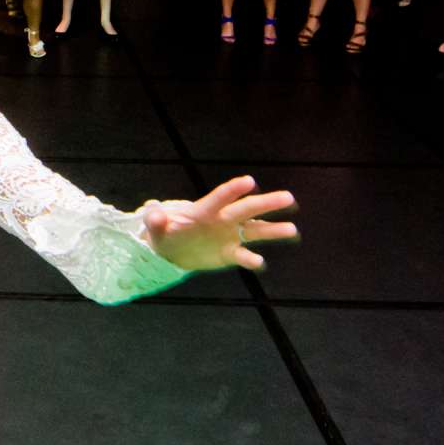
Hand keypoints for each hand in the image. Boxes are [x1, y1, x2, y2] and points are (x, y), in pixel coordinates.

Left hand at [143, 177, 298, 272]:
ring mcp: (229, 236)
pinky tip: (260, 263)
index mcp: (205, 210)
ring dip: (273, 229)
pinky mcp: (230, 253)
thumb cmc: (165, 233)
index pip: (222, 197)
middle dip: (267, 203)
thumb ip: (155, 219)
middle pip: (247, 209)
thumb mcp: (156, 228)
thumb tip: (152, 213)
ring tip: (292, 229)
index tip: (250, 181)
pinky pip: (243, 256)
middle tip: (288, 197)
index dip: (234, 189)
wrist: (173, 250)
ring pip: (255, 230)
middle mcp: (223, 219)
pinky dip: (251, 260)